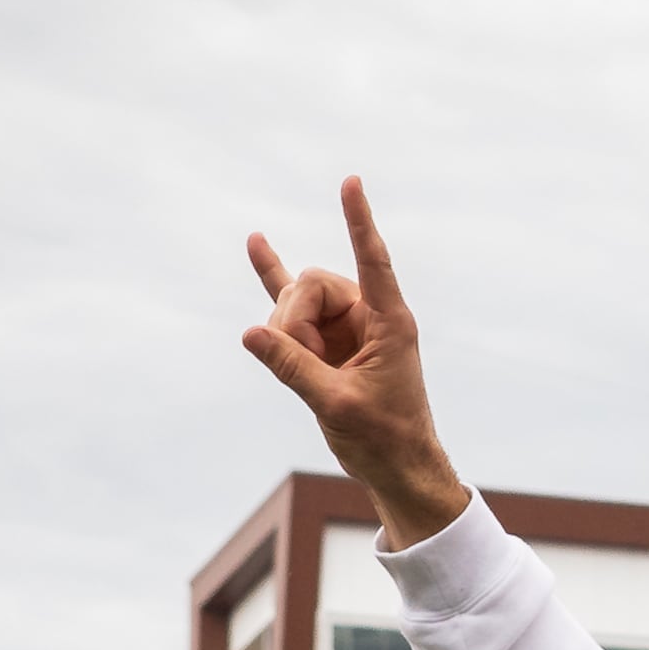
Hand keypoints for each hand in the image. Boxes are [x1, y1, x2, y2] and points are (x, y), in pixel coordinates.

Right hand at [242, 179, 467, 539]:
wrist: (397, 467)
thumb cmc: (383, 438)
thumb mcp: (337, 404)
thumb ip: (294, 368)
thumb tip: (251, 333)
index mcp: (389, 323)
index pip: (374, 261)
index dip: (359, 223)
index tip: (351, 182)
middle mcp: (368, 316)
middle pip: (314, 284)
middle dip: (293, 317)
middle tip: (300, 358)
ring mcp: (344, 326)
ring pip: (297, 300)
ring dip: (286, 330)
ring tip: (300, 369)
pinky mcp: (325, 342)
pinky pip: (292, 305)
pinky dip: (273, 280)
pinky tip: (256, 244)